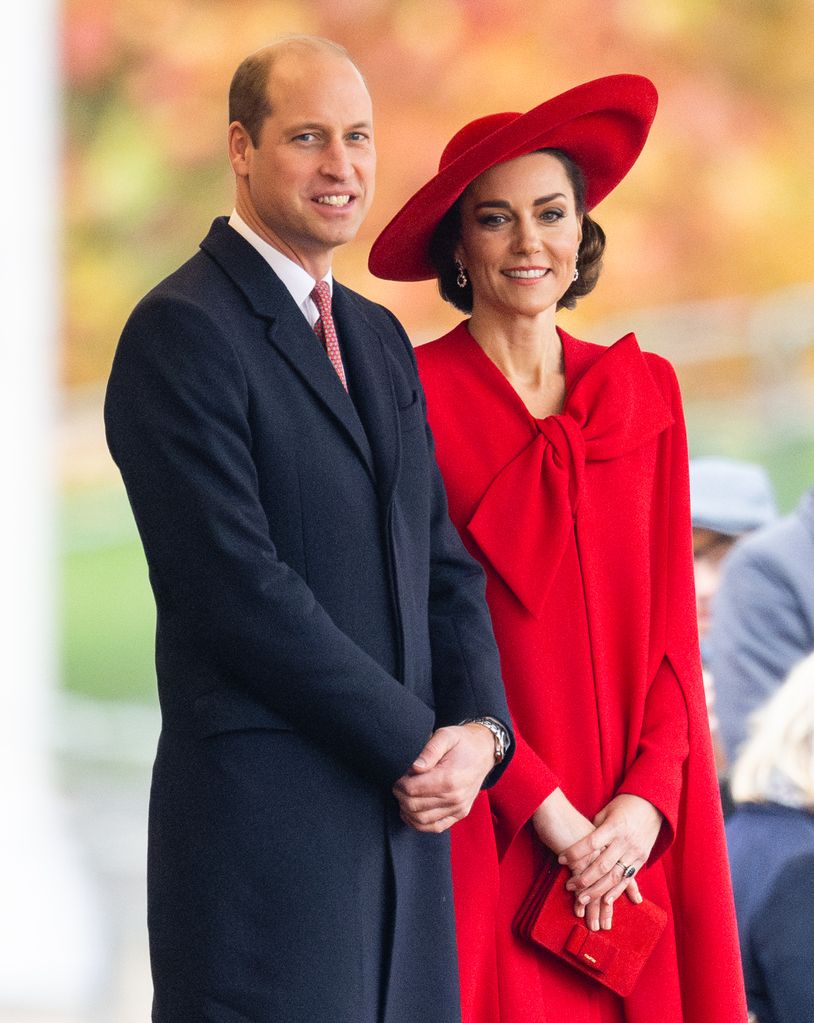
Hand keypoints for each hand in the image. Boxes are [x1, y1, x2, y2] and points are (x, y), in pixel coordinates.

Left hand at [392, 724, 495, 832]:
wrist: (484, 752)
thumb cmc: (462, 742)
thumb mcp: (445, 735)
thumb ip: (429, 750)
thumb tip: (415, 768)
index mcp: (449, 778)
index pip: (412, 790)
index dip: (400, 785)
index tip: (400, 778)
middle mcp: (455, 797)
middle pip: (414, 806)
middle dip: (401, 797)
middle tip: (400, 786)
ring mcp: (458, 808)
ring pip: (421, 820)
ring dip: (407, 811)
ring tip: (405, 797)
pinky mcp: (460, 814)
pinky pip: (435, 827)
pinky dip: (419, 824)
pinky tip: (411, 813)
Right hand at [532, 789, 623, 930]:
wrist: (551, 802)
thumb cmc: (569, 813)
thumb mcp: (590, 824)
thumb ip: (598, 839)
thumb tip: (599, 853)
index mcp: (614, 841)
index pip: (624, 869)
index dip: (624, 890)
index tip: (629, 905)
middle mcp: (611, 845)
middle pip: (613, 881)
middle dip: (607, 906)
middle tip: (604, 925)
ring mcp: (597, 847)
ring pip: (599, 882)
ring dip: (594, 904)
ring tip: (591, 923)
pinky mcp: (583, 848)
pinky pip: (582, 875)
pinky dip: (579, 893)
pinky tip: (577, 906)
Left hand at [558, 794, 660, 921]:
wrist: (652, 804)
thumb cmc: (624, 805)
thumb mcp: (607, 812)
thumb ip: (595, 830)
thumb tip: (580, 845)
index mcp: (614, 827)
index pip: (591, 843)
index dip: (575, 852)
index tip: (561, 859)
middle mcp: (625, 841)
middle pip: (602, 865)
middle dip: (584, 879)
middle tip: (569, 886)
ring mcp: (635, 852)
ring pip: (614, 876)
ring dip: (598, 891)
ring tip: (582, 899)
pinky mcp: (642, 859)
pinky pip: (628, 878)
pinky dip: (617, 891)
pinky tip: (606, 900)